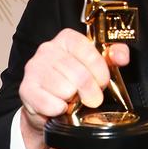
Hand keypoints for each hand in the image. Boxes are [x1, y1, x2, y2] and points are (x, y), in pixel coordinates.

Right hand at [18, 28, 128, 148]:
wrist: (49, 106)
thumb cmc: (74, 82)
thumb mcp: (97, 66)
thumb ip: (113, 56)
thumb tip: (121, 56)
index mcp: (66, 39)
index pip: (88, 51)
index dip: (100, 71)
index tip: (102, 82)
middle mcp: (48, 49)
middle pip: (79, 74)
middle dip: (90, 91)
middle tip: (91, 98)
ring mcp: (34, 68)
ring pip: (65, 89)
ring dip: (73, 100)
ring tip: (71, 99)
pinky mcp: (26, 88)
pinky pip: (50, 103)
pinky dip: (59, 109)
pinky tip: (59, 106)